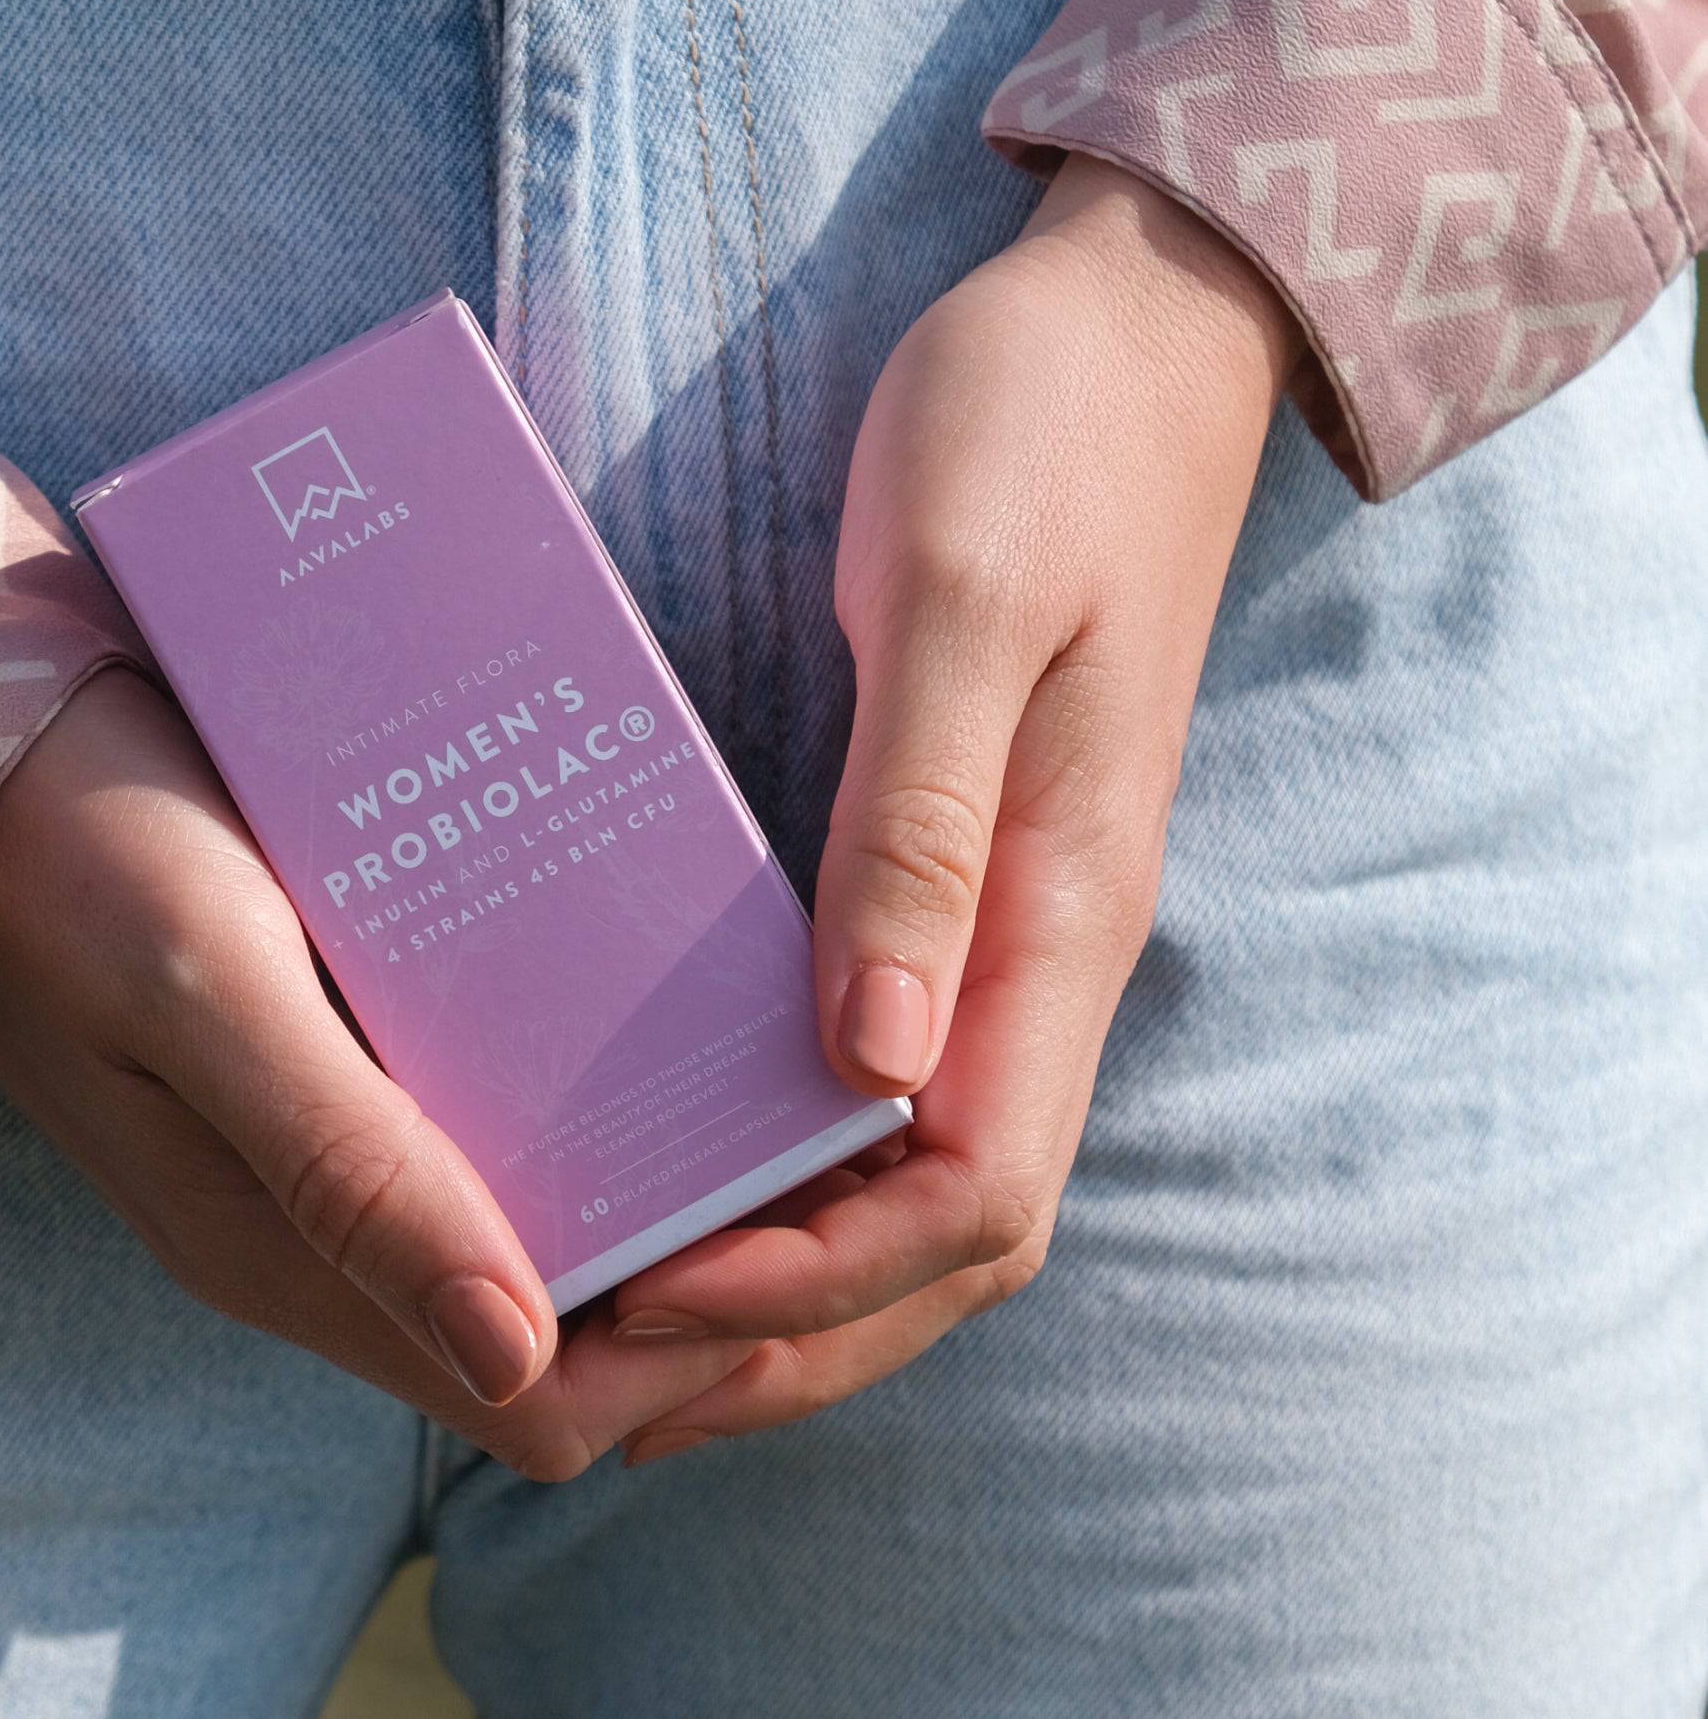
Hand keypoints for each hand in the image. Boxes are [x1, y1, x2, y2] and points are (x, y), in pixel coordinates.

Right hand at [0, 665, 753, 1479]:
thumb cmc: (66, 848)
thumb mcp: (210, 991)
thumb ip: (349, 1167)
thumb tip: (518, 1353)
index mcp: (286, 1257)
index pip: (545, 1403)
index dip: (687, 1342)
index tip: (783, 1209)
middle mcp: (310, 1231)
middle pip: (559, 1321)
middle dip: (698, 1256)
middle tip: (795, 1114)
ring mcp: (312, 1146)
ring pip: (528, 1215)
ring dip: (639, 1162)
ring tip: (730, 1041)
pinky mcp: (316, 1057)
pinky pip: (478, 1114)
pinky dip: (565, 1082)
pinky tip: (621, 976)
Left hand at [606, 154, 1298, 1459]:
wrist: (1127, 325)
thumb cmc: (1036, 435)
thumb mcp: (956, 604)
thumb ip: (917, 830)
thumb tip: (868, 1064)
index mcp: (1058, 919)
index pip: (969, 1196)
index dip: (815, 1280)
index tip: (648, 1293)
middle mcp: (1035, 959)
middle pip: (937, 1240)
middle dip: (781, 1337)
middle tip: (592, 1392)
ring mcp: (993, 928)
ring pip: (904, 1178)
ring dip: (775, 1273)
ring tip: (606, 1320)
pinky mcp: (942, 877)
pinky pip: (872, 1076)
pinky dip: (779, 1155)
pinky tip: (663, 1150)